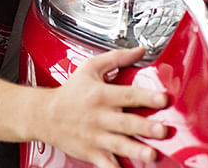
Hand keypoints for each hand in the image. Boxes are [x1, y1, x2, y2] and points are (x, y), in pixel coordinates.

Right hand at [37, 47, 167, 167]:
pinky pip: (106, 164)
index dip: (146, 96)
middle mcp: (100, 117)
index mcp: (102, 95)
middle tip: (162, 129)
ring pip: (120, 145)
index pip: (128, 95)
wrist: (44, 115)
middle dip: (145, 127)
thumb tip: (140, 50)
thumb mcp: (90, 68)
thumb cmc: (70, 92)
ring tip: (151, 155)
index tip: (163, 99)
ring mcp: (96, 137)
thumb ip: (116, 58)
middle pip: (126, 122)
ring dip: (137, 151)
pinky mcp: (92, 153)